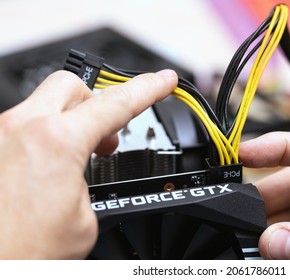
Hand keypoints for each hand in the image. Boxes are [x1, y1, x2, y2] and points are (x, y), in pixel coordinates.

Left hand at [0, 69, 177, 258]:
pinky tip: (54, 165)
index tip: (163, 81)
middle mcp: (21, 129)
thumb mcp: (85, 219)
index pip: (116, 104)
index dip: (148, 89)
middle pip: (73, 86)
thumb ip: (90, 180)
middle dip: (98, 103)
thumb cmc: (21, 254)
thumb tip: (85, 172)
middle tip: (110, 134)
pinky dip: (49, 137)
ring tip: (83, 155)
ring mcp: (0, 137)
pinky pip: (27, 126)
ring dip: (73, 121)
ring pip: (46, 103)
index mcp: (55, 142)